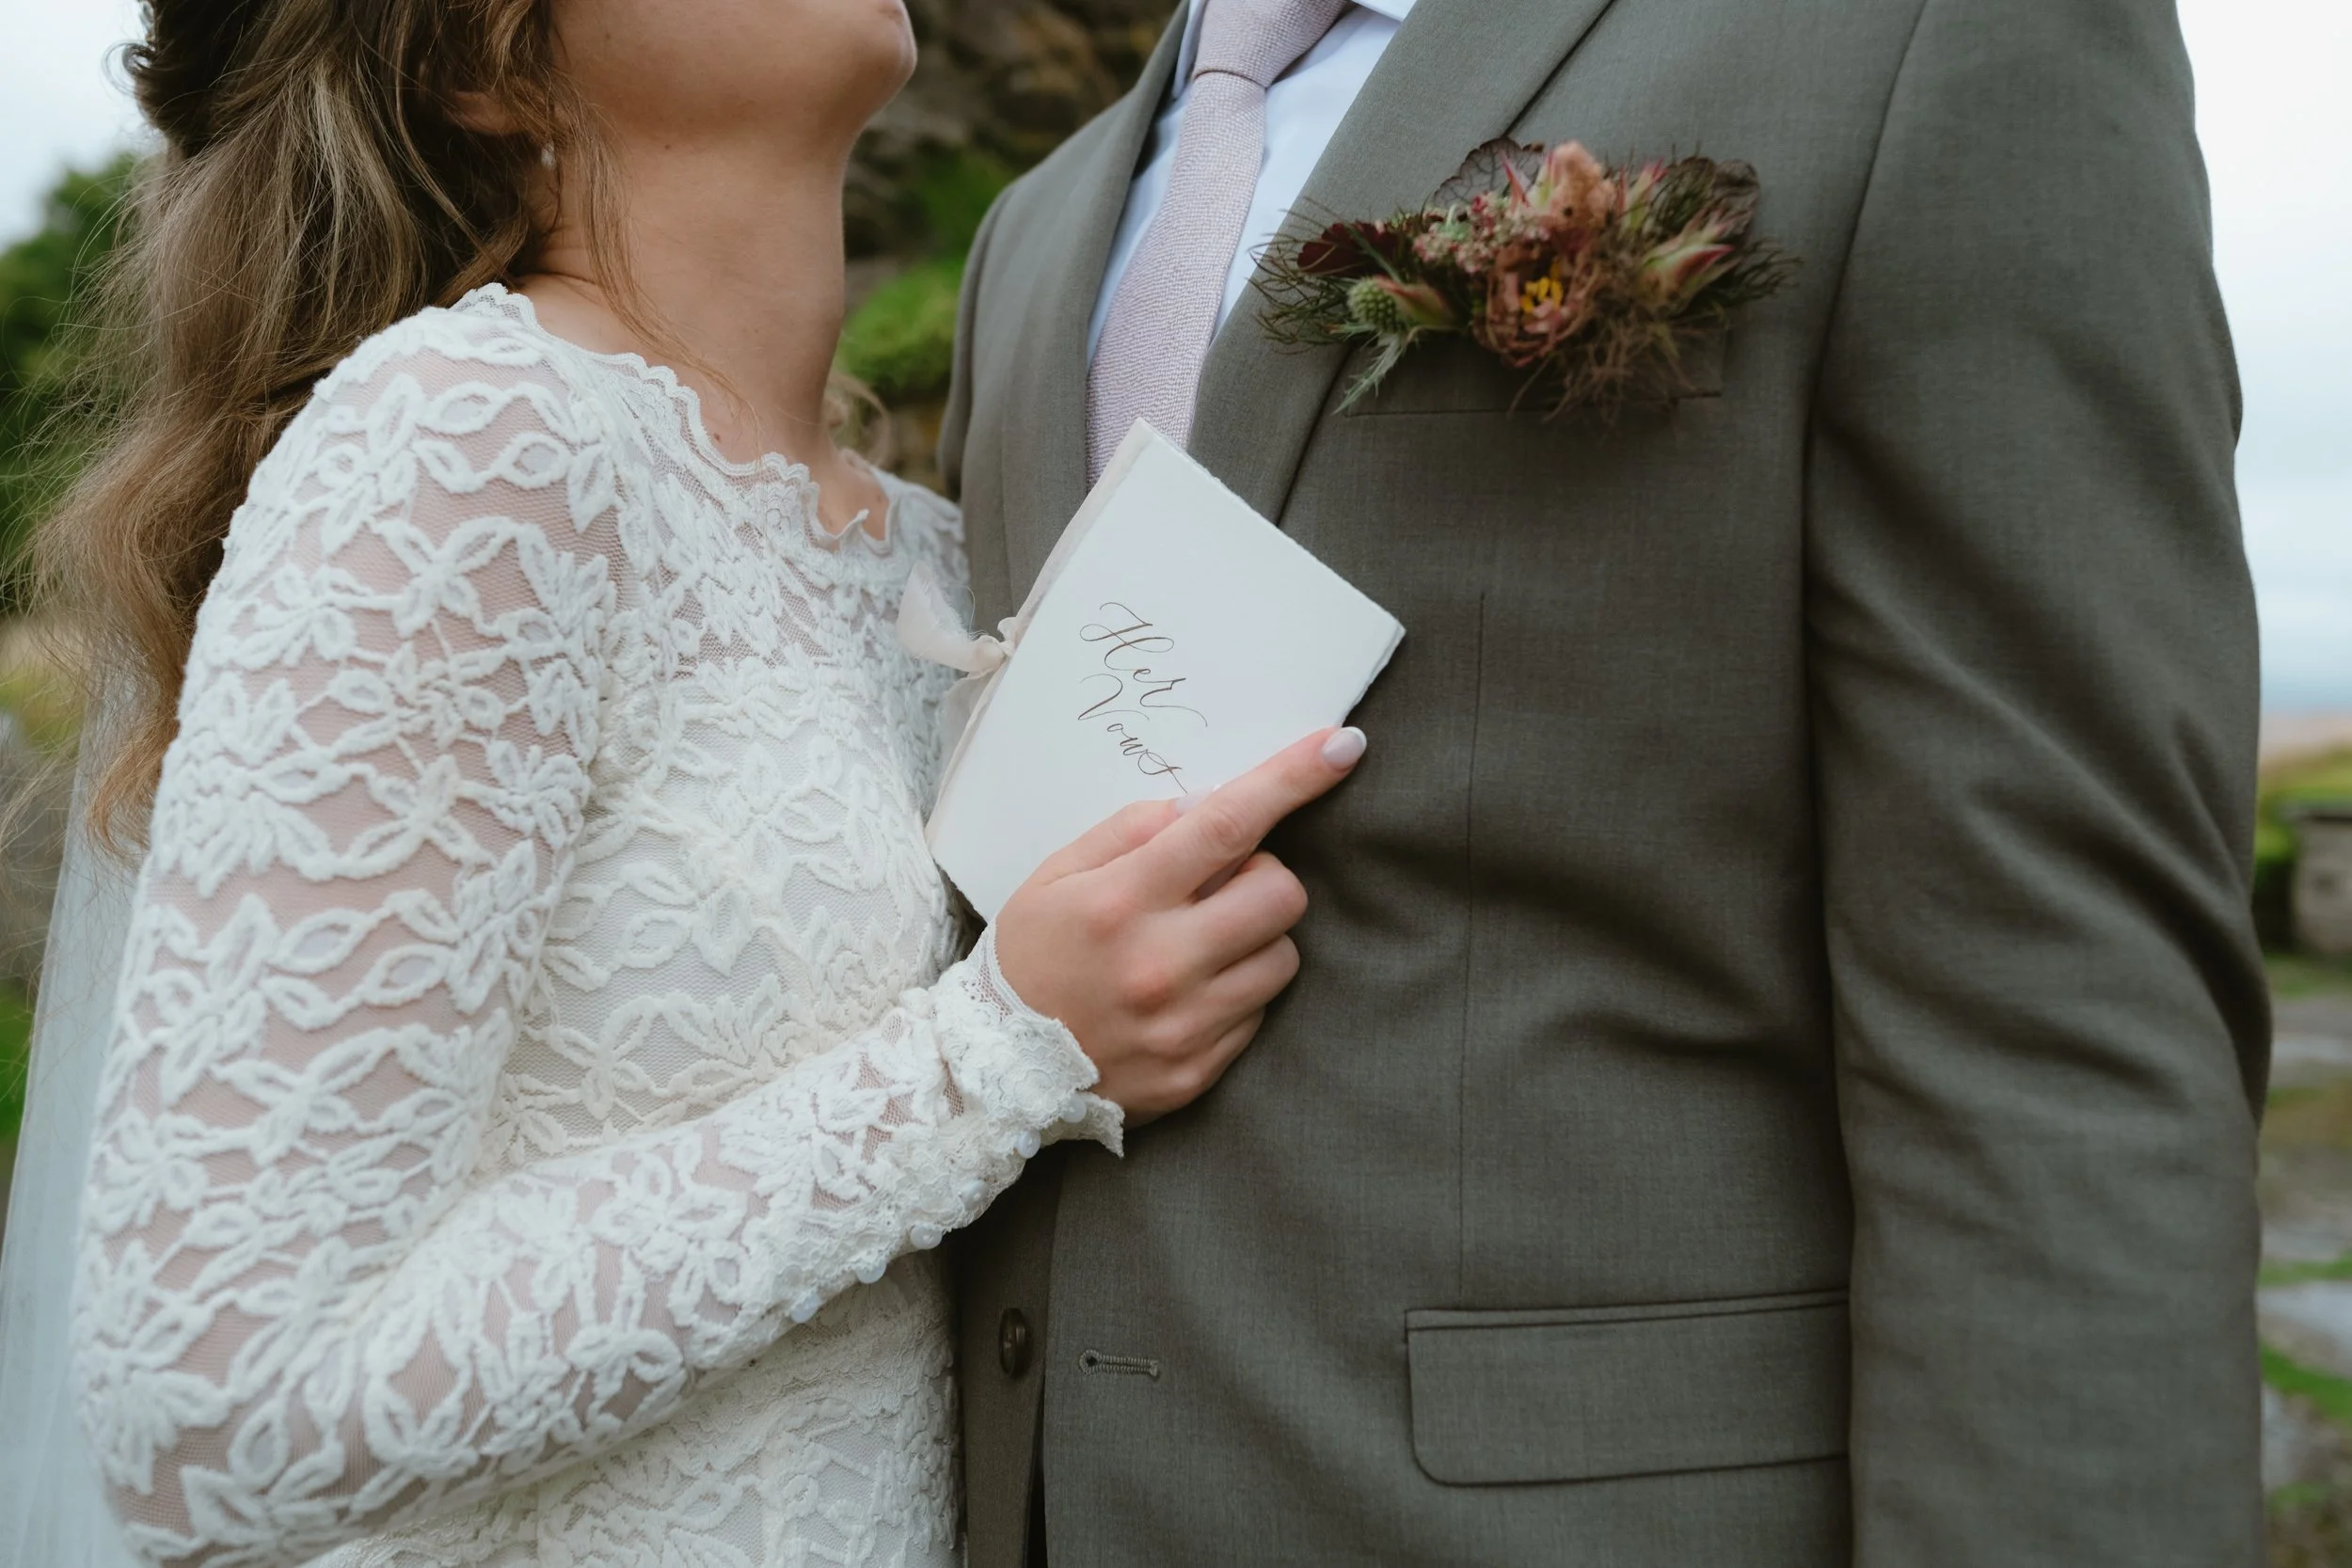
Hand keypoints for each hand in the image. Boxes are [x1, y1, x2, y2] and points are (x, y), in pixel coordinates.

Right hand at [992, 727, 1368, 1122]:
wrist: (996, 1074)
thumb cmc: (1031, 958)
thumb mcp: (1057, 875)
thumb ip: (1132, 832)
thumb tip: (1207, 806)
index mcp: (1121, 901)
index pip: (1226, 825)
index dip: (1292, 779)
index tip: (1341, 746)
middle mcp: (1159, 964)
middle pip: (1281, 892)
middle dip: (1261, 877)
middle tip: (1216, 889)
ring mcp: (1183, 1025)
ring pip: (1283, 957)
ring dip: (1255, 939)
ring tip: (1201, 947)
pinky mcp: (1197, 1072)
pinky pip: (1257, 1013)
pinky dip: (1236, 993)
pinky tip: (1188, 995)